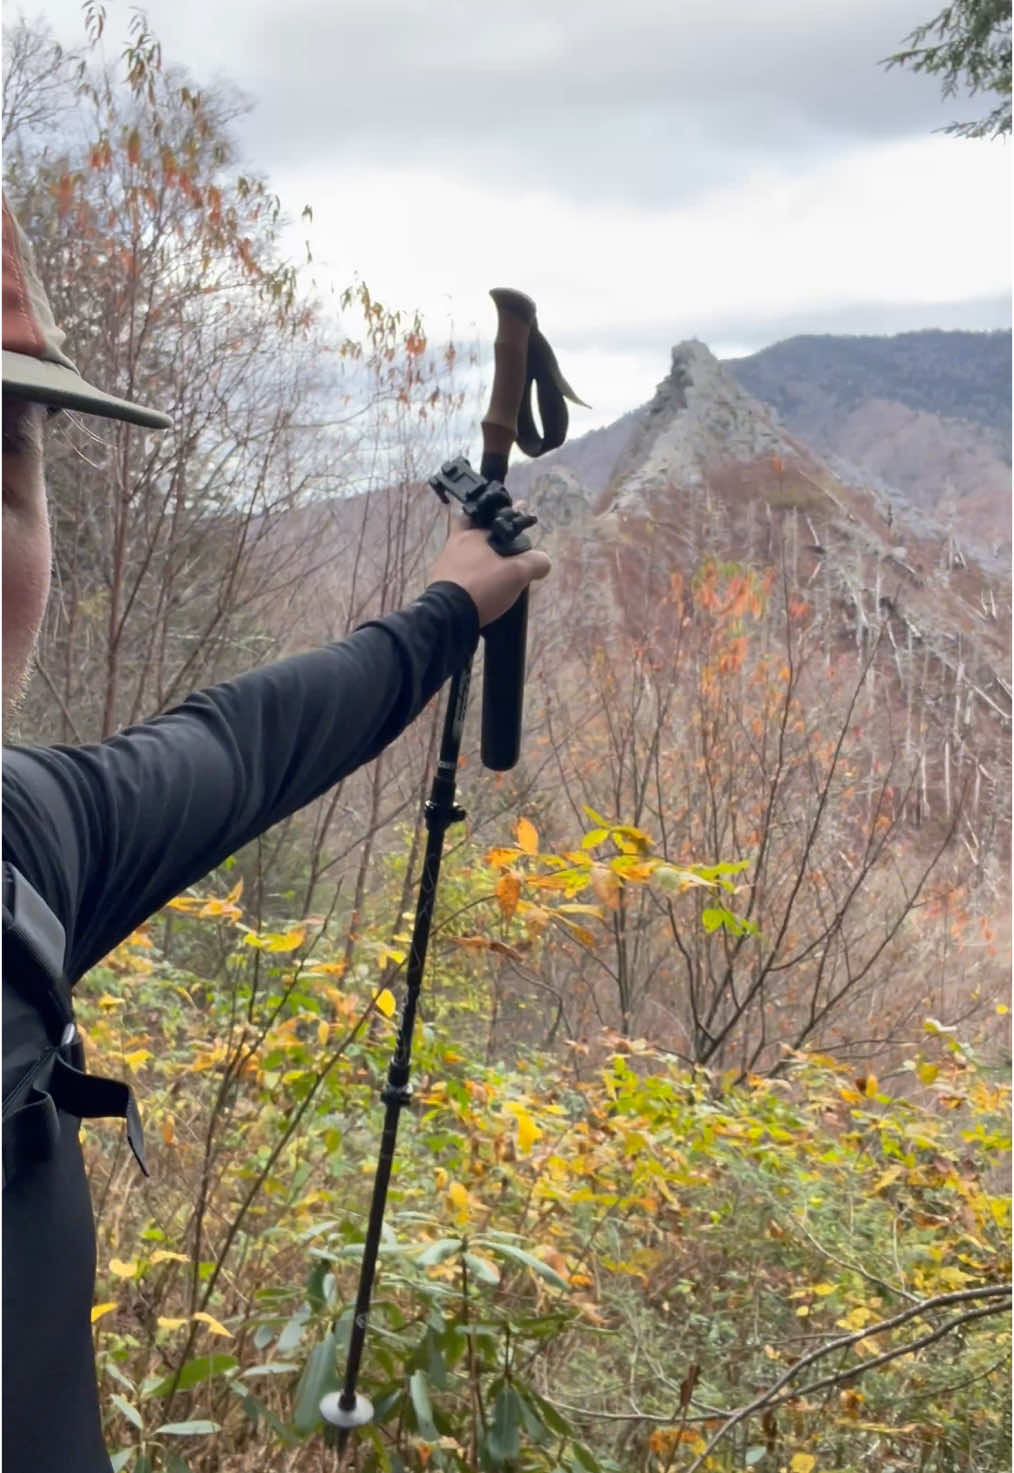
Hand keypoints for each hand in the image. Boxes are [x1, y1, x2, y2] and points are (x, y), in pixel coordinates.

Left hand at [429, 515, 550, 627]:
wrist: (449, 618)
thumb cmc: (482, 586)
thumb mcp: (517, 574)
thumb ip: (534, 563)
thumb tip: (544, 561)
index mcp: (470, 534)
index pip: (485, 512)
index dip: (503, 515)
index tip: (516, 523)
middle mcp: (453, 545)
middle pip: (469, 531)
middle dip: (483, 535)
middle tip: (500, 547)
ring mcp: (444, 565)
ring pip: (463, 554)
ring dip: (477, 559)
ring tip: (495, 573)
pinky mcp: (440, 585)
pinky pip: (458, 574)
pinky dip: (470, 577)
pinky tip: (481, 588)